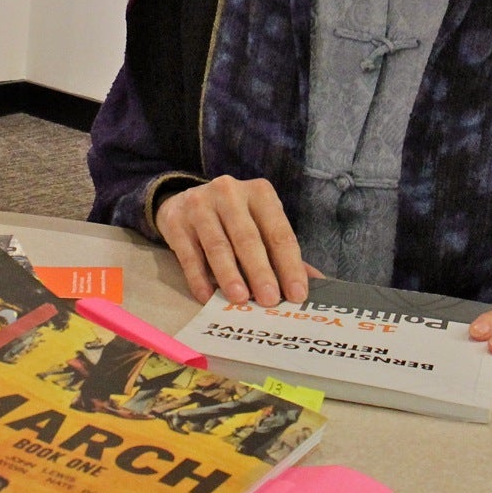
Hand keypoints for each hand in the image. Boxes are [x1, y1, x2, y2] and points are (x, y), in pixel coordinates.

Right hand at [154, 175, 309, 306]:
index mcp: (260, 193)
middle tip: (269, 299)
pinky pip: (189, 254)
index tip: (296, 294)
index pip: (279, 232)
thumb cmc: (232, 218)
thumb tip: (315, 283)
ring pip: (218, 245)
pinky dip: (199, 278)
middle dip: (260, 271)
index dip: (289, 265)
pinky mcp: (176, 221)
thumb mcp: (259, 224)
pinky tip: (207, 297)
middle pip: (248, 238)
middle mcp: (230, 193)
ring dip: (230, 275)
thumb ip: (282, 252)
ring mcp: (200, 205)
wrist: (183, 200)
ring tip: (240, 299)